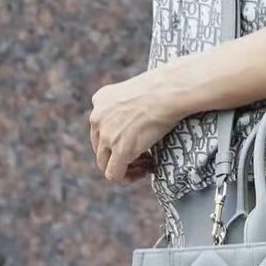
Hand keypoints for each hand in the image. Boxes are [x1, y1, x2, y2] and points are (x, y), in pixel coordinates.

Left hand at [89, 69, 178, 184]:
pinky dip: (128, 177)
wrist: (168, 92)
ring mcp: (106, 135)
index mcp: (100, 100)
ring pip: (105, 163)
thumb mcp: (135, 91)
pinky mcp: (120, 150)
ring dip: (125, 166)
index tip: (137, 138)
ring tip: (147, 162)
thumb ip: (127, 106)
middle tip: (145, 154)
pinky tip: (147, 169)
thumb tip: (135, 124)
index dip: (117, 138)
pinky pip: (114, 174)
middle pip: (101, 147)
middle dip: (120, 153)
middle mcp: (97, 117)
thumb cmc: (163, 89)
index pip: (100, 127)